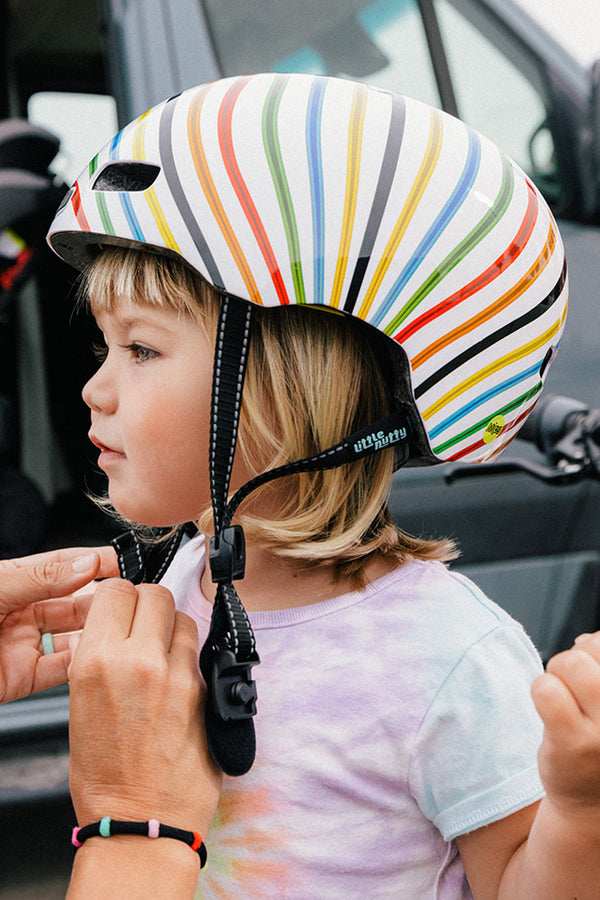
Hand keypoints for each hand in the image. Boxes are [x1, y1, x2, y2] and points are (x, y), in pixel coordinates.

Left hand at [0, 547, 118, 702]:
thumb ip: (40, 578)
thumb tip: (86, 564)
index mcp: (12, 582)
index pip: (65, 566)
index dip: (97, 562)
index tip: (129, 562)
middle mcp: (19, 611)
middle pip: (74, 601)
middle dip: (106, 599)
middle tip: (136, 598)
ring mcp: (19, 645)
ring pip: (72, 637)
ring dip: (99, 633)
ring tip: (125, 628)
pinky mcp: (17, 679)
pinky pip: (58, 672)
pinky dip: (82, 666)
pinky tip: (100, 657)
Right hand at [68, 579, 221, 836]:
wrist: (142, 822)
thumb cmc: (107, 776)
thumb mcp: (82, 706)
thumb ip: (101, 657)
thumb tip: (116, 628)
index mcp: (96, 662)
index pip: (115, 591)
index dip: (120, 596)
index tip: (122, 607)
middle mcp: (138, 660)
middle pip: (155, 594)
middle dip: (149, 605)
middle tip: (145, 626)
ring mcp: (176, 673)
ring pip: (183, 618)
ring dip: (174, 630)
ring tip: (164, 656)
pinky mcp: (206, 690)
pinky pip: (199, 653)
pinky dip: (190, 658)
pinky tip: (180, 681)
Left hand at [531, 631, 599, 813]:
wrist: (592, 804)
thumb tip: (586, 639)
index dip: (597, 649)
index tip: (594, 677)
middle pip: (592, 649)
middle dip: (574, 658)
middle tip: (574, 687)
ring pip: (569, 663)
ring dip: (556, 673)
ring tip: (563, 698)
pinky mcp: (573, 744)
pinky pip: (546, 689)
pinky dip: (541, 690)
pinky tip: (550, 710)